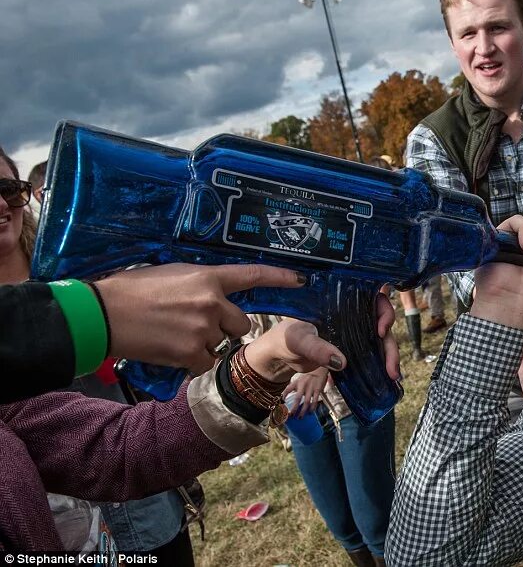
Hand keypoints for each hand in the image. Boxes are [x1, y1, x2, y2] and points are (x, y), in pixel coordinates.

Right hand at [95, 263, 303, 374]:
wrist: (104, 315)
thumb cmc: (131, 291)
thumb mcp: (171, 275)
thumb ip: (199, 284)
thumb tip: (210, 294)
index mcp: (207, 277)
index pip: (252, 275)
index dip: (279, 277)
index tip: (301, 279)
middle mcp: (212, 302)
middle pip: (241, 323)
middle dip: (224, 328)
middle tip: (194, 325)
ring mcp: (204, 328)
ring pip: (221, 344)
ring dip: (205, 345)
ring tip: (174, 335)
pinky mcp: (192, 352)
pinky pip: (206, 363)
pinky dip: (192, 363)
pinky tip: (171, 351)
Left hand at [245, 293, 399, 385]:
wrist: (279, 356)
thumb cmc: (285, 338)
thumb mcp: (298, 340)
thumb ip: (317, 348)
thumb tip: (341, 362)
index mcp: (341, 306)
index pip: (372, 300)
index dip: (384, 312)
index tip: (381, 330)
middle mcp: (352, 318)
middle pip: (382, 325)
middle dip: (390, 346)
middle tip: (391, 367)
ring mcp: (354, 336)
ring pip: (380, 343)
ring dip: (389, 358)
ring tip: (392, 376)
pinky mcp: (351, 352)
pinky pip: (371, 356)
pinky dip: (380, 366)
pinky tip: (388, 378)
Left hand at [283, 368, 327, 416]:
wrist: (320, 369)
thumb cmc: (308, 376)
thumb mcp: (299, 379)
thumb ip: (295, 387)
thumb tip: (286, 398)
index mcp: (297, 382)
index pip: (288, 389)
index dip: (283, 397)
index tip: (280, 404)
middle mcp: (303, 385)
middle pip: (297, 398)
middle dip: (294, 408)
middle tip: (291, 415)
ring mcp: (310, 388)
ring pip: (306, 402)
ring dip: (303, 411)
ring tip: (300, 417)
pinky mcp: (318, 390)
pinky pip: (315, 401)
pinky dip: (312, 408)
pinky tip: (310, 412)